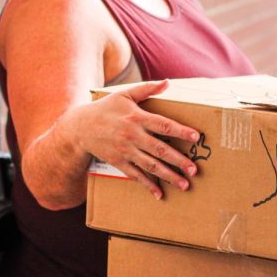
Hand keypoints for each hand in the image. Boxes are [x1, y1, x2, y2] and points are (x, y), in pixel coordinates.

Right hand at [80, 79, 199, 198]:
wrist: (80, 127)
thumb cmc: (106, 108)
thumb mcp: (125, 94)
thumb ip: (147, 89)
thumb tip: (168, 82)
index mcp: (137, 117)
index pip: (163, 125)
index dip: (181, 131)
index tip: (196, 137)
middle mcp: (132, 135)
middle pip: (160, 150)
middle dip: (179, 160)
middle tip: (194, 170)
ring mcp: (125, 151)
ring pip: (151, 165)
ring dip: (169, 176)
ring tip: (185, 185)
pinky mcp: (118, 162)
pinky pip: (135, 175)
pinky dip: (148, 185)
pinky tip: (160, 194)